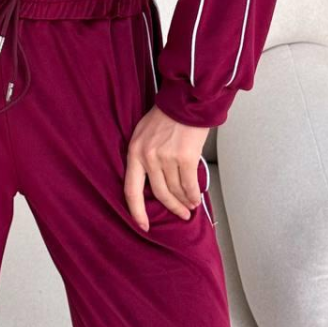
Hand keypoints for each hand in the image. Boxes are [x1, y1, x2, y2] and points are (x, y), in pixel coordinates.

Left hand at [124, 103, 209, 228]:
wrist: (185, 101)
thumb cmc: (166, 115)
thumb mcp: (144, 134)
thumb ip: (145, 156)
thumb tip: (153, 182)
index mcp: (135, 151)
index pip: (131, 189)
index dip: (136, 211)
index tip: (143, 225)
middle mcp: (149, 156)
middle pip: (159, 193)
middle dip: (171, 207)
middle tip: (180, 214)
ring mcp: (166, 157)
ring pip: (176, 190)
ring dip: (185, 201)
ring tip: (190, 205)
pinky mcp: (185, 157)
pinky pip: (189, 185)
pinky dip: (194, 195)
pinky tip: (196, 198)